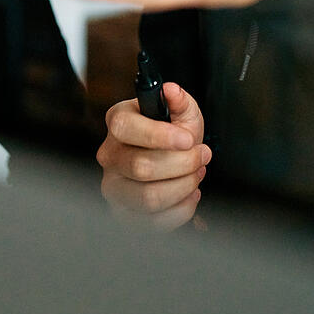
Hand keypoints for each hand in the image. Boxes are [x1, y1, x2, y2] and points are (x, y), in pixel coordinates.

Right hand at [97, 83, 208, 229]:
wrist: (170, 158)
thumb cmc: (173, 134)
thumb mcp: (181, 112)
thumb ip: (179, 100)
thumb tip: (171, 91)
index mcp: (118, 122)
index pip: (127, 128)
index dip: (160, 136)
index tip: (188, 139)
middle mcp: (110, 155)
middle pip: (142, 167)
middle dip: (183, 163)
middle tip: (203, 155)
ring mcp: (113, 186)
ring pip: (148, 198)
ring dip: (183, 187)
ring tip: (197, 173)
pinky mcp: (124, 212)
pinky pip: (153, 222)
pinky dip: (181, 210)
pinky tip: (190, 194)